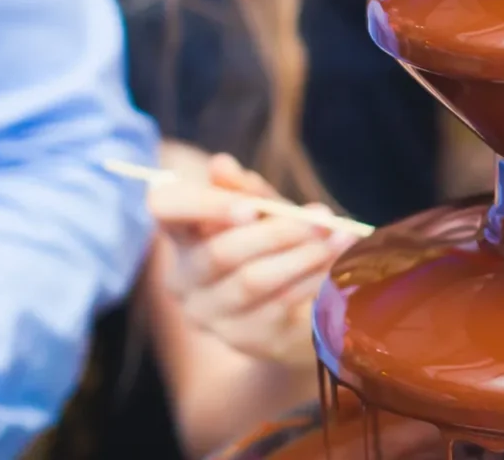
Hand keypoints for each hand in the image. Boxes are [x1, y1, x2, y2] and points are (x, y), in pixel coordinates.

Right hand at [156, 154, 357, 364]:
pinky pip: (278, 304)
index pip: (164, 208)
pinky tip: (334, 266)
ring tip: (339, 238)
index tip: (251, 206)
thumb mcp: (263, 211)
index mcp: (181, 234)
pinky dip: (311, 280)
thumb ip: (244, 191)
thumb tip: (221, 165)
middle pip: (219, 253)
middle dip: (277, 232)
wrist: (295, 307)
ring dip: (303, 255)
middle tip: (322, 218)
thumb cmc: (273, 244)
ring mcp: (210, 314)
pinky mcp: (242, 338)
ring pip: (252, 281)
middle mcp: (183, 279)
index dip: (203, 206)